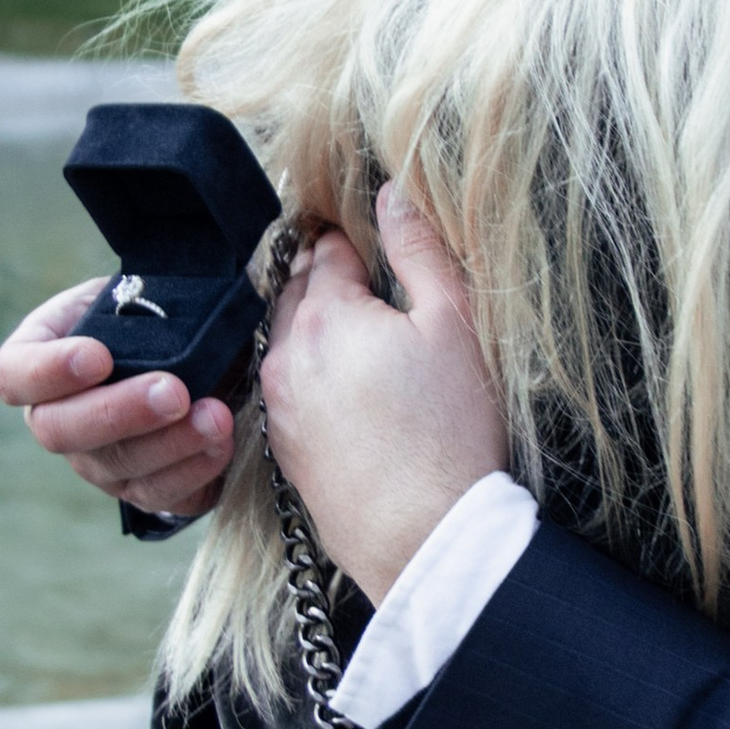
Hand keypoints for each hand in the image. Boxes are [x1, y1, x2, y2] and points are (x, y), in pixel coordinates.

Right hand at [0, 282, 237, 520]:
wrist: (193, 351)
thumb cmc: (151, 315)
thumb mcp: (134, 293)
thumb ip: (133, 297)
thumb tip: (167, 300)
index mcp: (37, 364)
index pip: (14, 376)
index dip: (48, 372)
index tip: (97, 356)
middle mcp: (57, 420)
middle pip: (61, 431)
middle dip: (119, 412)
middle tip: (172, 392)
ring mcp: (97, 463)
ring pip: (117, 467)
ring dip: (171, 444)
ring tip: (215, 417)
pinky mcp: (143, 488)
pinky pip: (161, 495)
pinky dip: (195, 471)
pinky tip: (222, 444)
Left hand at [260, 181, 509, 603]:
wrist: (422, 534)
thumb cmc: (447, 430)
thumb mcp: (451, 325)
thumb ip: (419, 252)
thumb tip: (395, 194)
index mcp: (327, 314)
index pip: (329, 251)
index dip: (352, 240)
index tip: (365, 237)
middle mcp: (288, 353)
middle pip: (296, 292)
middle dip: (321, 278)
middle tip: (356, 274)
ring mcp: (278, 403)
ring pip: (285, 341)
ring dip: (310, 327)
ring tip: (353, 332)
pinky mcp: (282, 447)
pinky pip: (286, 389)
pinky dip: (307, 375)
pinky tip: (343, 389)